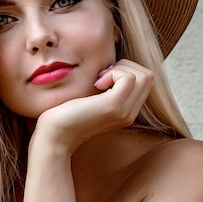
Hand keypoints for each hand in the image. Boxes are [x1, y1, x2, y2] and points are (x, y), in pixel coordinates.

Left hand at [33, 59, 153, 154]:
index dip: (125, 70)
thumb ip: (105, 88)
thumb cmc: (65, 115)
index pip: (145, 81)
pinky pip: (128, 78)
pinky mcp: (114, 106)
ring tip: (100, 80)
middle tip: (102, 77)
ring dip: (120, 69)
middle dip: (126, 66)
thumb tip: (110, 65)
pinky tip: (97, 85)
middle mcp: (130, 114)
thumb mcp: (91, 100)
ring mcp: (124, 111)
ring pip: (144, 75)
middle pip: (148, 76)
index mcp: (126, 112)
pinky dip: (113, 73)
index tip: (102, 78)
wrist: (54, 136)